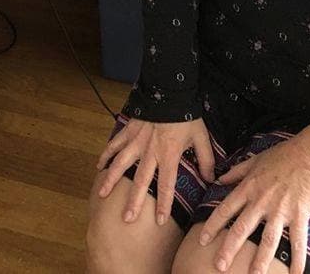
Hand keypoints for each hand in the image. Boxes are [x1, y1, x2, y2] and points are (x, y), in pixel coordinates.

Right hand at [96, 118, 214, 225]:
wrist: (170, 90)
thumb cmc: (187, 115)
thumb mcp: (201, 137)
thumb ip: (206, 160)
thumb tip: (210, 179)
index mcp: (169, 154)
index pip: (166, 184)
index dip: (163, 203)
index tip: (158, 220)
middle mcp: (150, 151)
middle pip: (140, 180)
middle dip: (133, 201)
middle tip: (126, 218)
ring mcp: (136, 140)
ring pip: (121, 163)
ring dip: (112, 179)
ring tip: (103, 194)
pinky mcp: (129, 130)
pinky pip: (115, 144)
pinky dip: (106, 154)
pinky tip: (99, 166)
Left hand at [198, 138, 309, 273]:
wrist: (309, 155)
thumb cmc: (282, 155)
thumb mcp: (254, 160)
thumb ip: (236, 172)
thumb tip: (219, 179)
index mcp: (249, 188)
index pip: (225, 209)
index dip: (212, 226)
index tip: (202, 240)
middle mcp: (261, 202)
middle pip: (241, 228)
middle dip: (229, 249)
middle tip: (219, 266)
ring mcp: (280, 210)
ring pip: (267, 239)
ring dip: (260, 260)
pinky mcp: (299, 216)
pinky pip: (298, 241)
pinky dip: (298, 259)